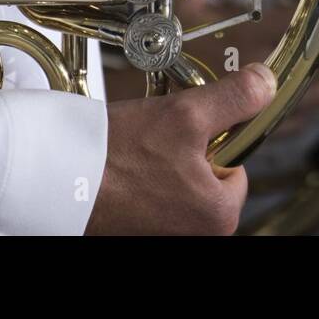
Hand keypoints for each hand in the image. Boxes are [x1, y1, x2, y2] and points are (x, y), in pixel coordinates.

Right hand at [86, 63, 276, 234]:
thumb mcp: (186, 115)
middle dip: (182, 149)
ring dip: (159, 161)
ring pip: (176, 181)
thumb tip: (265, 83)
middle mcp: (195, 236)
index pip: (236, 163)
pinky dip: (138, 177)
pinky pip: (149, 194)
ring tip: (133, 153)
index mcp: (219, 218)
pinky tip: (120, 167)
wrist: (53, 180)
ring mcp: (163, 233)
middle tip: (154, 139)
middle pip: (206, 172)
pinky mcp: (135, 229)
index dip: (211, 136)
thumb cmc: (115, 159)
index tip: (185, 129)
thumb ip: (234, 99)